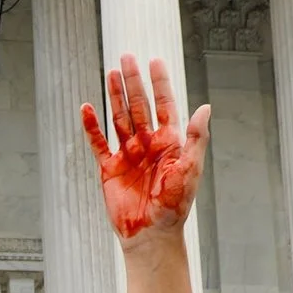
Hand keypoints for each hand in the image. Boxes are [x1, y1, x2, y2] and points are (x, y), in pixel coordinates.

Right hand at [81, 55, 209, 246]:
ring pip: (120, 118)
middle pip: (139, 106)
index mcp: (169, 143)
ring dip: (115, 96)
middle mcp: (148, 145)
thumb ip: (196, 138)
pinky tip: (87, 108)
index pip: (164, 105)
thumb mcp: (190, 169)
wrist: (152, 235)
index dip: (159, 83)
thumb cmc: (175, 207)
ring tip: (111, 73)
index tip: (154, 61)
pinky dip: (92, 126)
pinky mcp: (110, 169)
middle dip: (133, 82)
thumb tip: (205, 107)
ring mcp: (128, 155)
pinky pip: (98, 143)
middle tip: (126, 57)